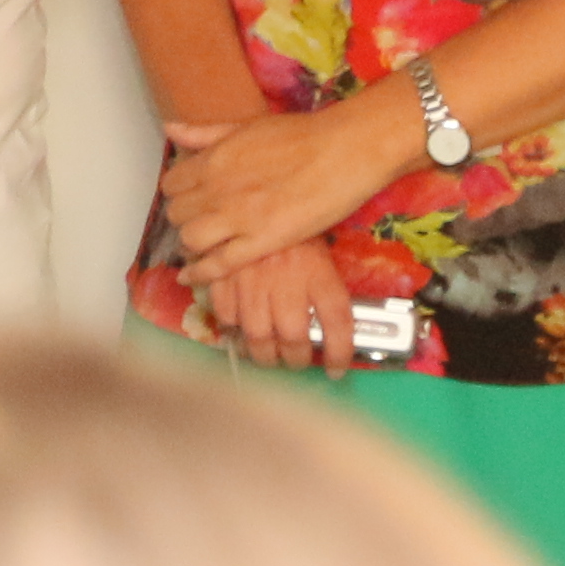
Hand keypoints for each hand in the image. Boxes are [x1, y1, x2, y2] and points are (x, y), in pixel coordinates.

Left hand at [160, 97, 402, 282]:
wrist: (343, 151)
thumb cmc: (301, 135)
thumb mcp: (245, 127)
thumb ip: (205, 133)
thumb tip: (170, 129)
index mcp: (212, 161)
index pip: (170, 185)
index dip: (178, 194)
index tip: (190, 199)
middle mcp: (216, 190)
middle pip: (177, 214)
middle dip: (185, 219)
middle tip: (201, 222)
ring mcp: (238, 218)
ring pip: (191, 240)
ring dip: (193, 244)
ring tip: (206, 244)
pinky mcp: (262, 241)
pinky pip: (219, 264)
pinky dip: (202, 273)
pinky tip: (193, 277)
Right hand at [195, 240, 366, 376]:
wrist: (254, 195)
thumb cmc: (290, 228)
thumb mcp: (319, 251)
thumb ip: (323, 287)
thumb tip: (327, 325)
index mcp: (319, 273)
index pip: (338, 323)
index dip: (340, 354)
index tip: (337, 370)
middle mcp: (288, 282)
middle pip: (294, 338)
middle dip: (295, 360)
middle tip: (295, 363)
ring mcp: (253, 282)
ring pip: (259, 335)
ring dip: (264, 355)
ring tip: (267, 357)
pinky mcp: (224, 278)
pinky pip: (227, 316)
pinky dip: (233, 330)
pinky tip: (239, 331)